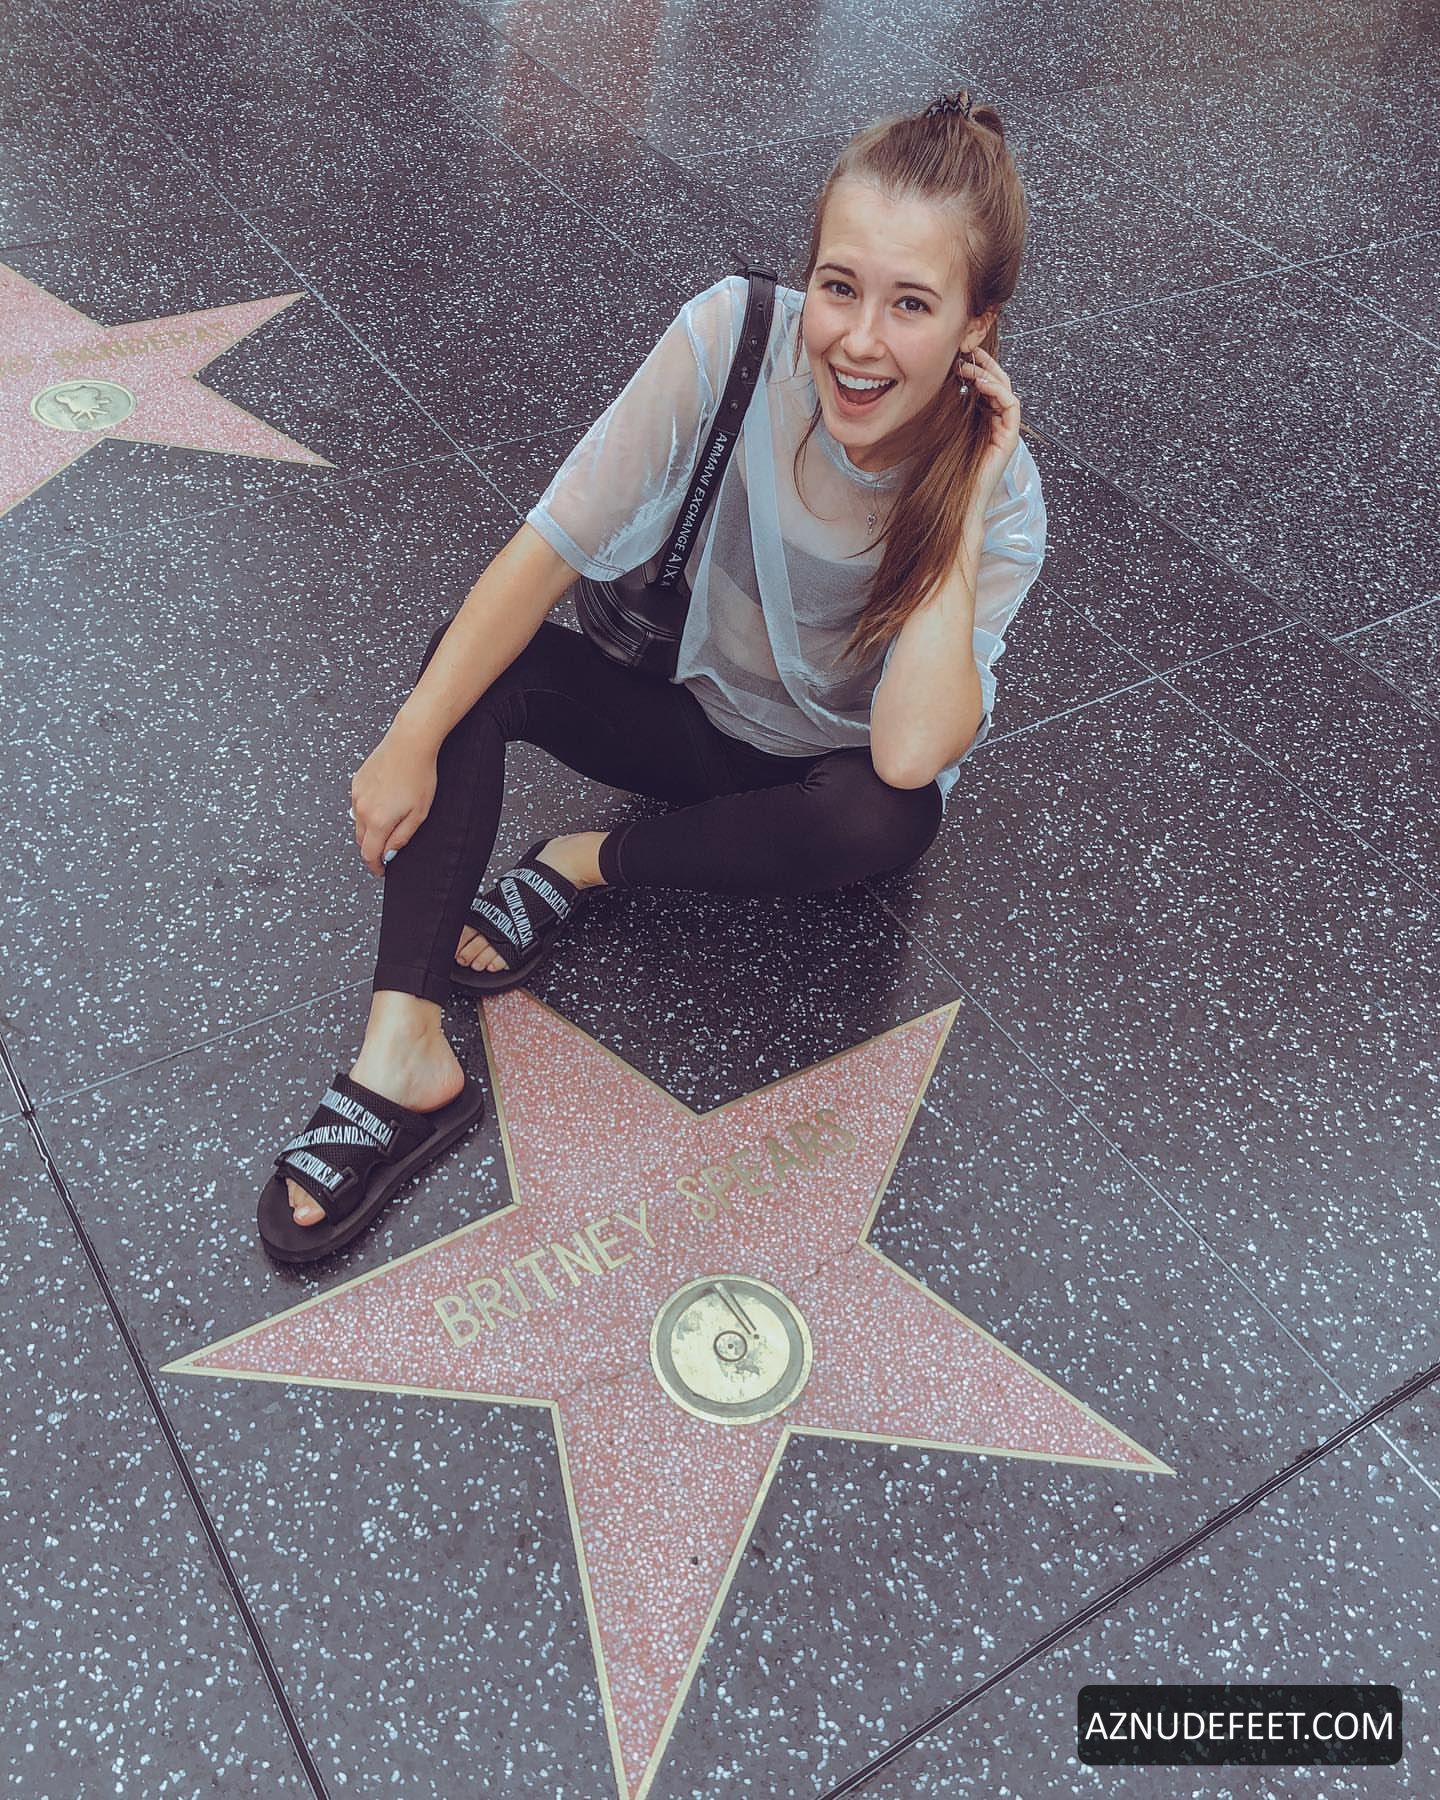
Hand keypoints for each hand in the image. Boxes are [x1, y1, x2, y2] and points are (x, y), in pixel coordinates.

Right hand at [350, 715, 438, 876]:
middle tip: (388, 848)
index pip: (369, 854)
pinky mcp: (356, 781)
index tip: (383, 869)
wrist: (410, 743)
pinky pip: (358, 804)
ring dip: (369, 829)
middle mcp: (362, 809)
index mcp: (378, 821)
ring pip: (358, 822)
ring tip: (390, 821)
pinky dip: (367, 811)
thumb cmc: (420, 776)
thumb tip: (389, 854)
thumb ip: (402, 837)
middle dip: (373, 848)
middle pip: (361, 840)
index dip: (376, 866)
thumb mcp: (419, 814)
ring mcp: (357, 795)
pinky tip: (385, 802)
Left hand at [957, 346, 1020, 513]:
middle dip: (985, 364)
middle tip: (969, 350)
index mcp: (985, 419)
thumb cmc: (950, 471)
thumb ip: (950, 409)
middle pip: (999, 382)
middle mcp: (998, 422)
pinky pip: (1011, 404)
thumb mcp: (946, 431)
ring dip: (988, 374)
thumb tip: (941, 383)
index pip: (987, 385)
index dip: (978, 367)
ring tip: (969, 366)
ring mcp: (1006, 429)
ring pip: (1006, 389)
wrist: (960, 500)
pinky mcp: (1010, 437)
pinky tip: (980, 383)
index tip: (961, 354)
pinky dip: (997, 390)